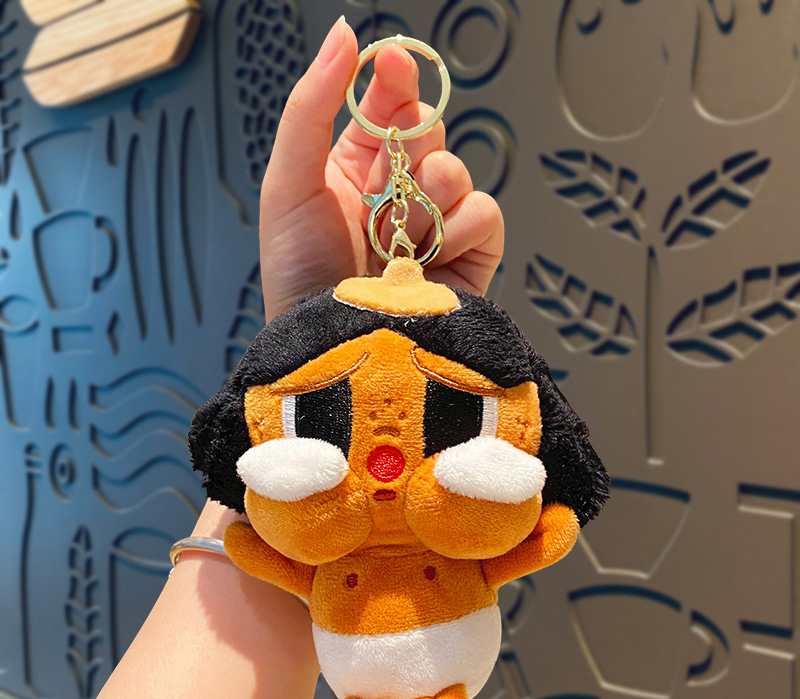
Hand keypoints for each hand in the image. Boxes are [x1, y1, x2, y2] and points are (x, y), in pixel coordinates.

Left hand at [259, 16, 503, 320]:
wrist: (327, 341)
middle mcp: (396, 190)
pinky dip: (460, 228)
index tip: (391, 66)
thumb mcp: (288, 183)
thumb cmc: (297, 274)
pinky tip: (429, 255)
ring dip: (424, 199)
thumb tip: (342, 35)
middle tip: (380, 186)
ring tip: (395, 239)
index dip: (394, 80)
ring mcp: (435, 223)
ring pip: (457, 170)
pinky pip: (486, 212)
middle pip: (429, 130)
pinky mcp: (469, 254)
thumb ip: (310, 106)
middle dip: (405, 151)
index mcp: (353, 167)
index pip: (387, 105)